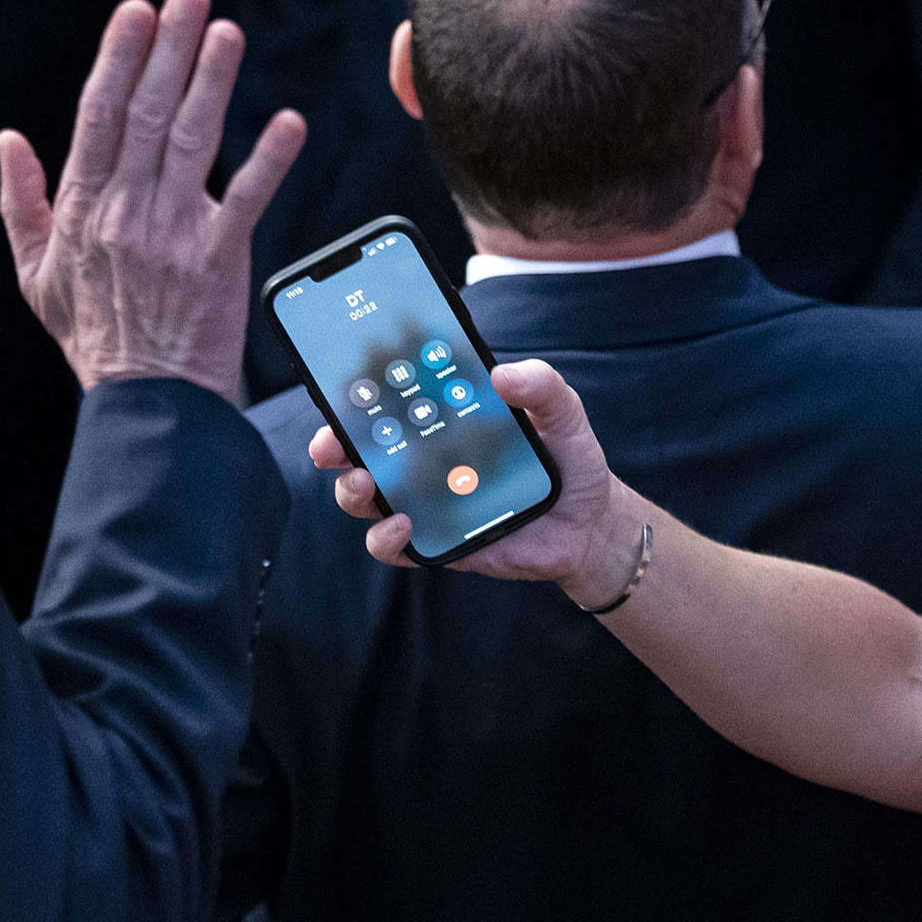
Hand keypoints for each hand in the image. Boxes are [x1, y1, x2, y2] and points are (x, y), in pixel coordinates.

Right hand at [0, 0, 306, 396]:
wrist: (145, 402)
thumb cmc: (93, 338)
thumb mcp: (34, 274)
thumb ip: (20, 202)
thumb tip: (8, 138)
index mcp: (82, 207)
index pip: (99, 115)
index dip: (119, 57)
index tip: (135, 12)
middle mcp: (125, 210)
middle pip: (147, 112)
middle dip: (169, 48)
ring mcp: (173, 232)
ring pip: (193, 140)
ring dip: (213, 81)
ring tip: (227, 32)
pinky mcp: (220, 258)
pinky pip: (247, 198)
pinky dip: (269, 158)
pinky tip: (288, 121)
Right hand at [308, 357, 642, 600]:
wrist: (590, 526)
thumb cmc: (567, 462)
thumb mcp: (562, 414)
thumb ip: (541, 386)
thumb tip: (502, 376)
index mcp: (443, 417)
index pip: (389, 398)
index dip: (356, 389)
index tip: (340, 380)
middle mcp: (424, 457)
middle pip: (359, 448)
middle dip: (334, 444)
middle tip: (332, 444)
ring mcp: (424, 500)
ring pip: (364, 497)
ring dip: (352, 490)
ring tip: (366, 484)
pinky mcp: (433, 541)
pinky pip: (392, 545)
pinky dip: (386, 537)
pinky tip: (404, 525)